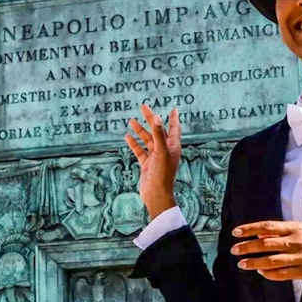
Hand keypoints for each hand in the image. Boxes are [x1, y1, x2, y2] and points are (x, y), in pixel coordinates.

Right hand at [124, 104, 181, 219]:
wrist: (156, 194)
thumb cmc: (162, 174)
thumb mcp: (161, 152)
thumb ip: (158, 134)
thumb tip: (157, 117)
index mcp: (173, 146)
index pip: (174, 128)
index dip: (173, 118)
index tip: (173, 109)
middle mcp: (165, 150)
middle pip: (158, 130)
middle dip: (150, 118)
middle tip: (143, 106)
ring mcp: (155, 157)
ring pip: (147, 140)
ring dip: (140, 130)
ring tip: (131, 120)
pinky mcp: (146, 164)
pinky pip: (139, 151)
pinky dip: (133, 143)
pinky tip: (127, 136)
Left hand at [230, 221, 301, 280]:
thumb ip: (284, 233)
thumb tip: (261, 235)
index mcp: (296, 228)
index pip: (267, 227)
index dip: (249, 229)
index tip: (236, 232)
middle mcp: (296, 242)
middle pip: (265, 244)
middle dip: (247, 247)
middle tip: (234, 250)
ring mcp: (300, 258)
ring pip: (271, 261)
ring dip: (253, 262)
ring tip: (241, 264)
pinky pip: (282, 274)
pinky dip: (269, 274)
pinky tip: (261, 272)